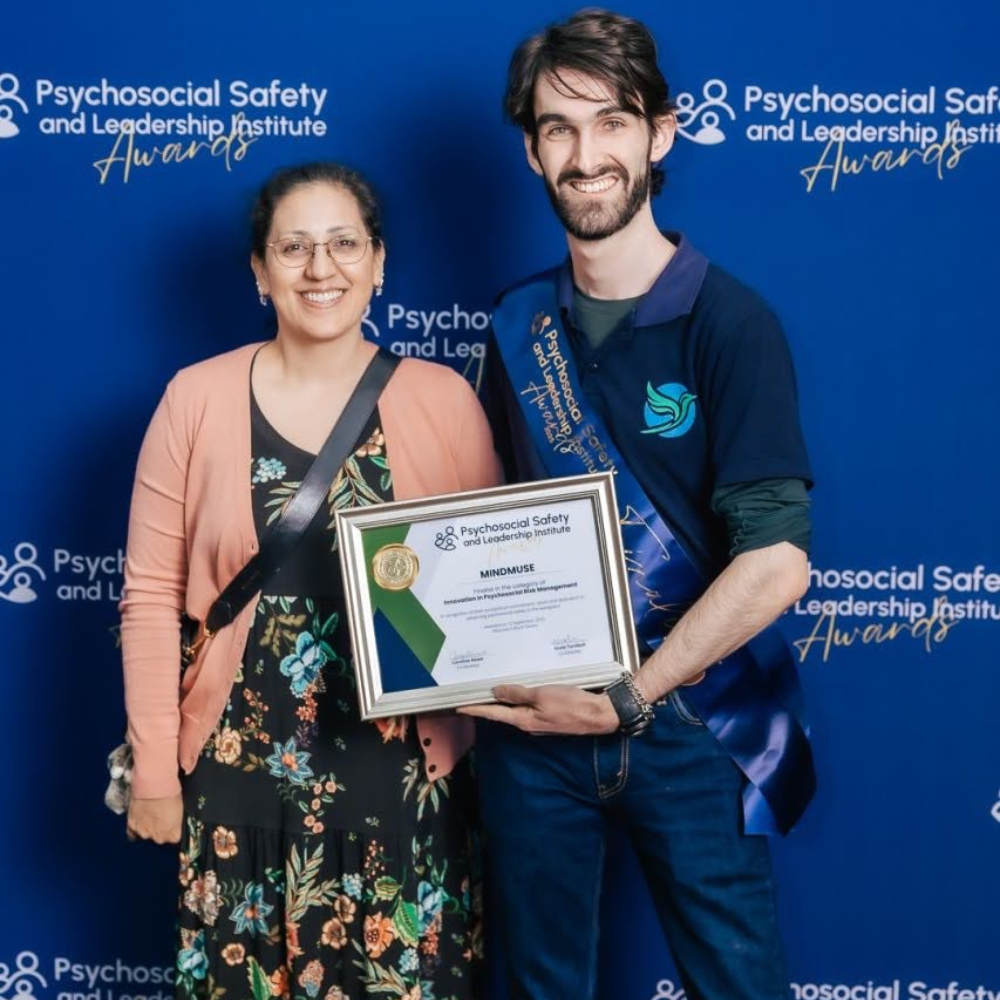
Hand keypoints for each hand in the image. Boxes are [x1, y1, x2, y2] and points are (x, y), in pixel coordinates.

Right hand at [127, 795, 182, 843]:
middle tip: (161, 817)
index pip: (174, 839)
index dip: (173, 830)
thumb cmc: (170, 794)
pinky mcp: (132, 826)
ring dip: (148, 828)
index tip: (172, 824)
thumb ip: (177, 823)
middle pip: (160, 838)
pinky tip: (139, 822)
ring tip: (150, 815)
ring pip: (147, 836)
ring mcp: (144, 833)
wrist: (154, 786)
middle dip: (161, 830)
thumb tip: (175, 826)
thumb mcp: (181, 810)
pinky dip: (136, 829)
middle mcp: (158, 838)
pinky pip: (132, 834)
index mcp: (173, 835)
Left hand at [458, 684, 618, 735]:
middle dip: (486, 703)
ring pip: (515, 709)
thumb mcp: (542, 695)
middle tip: (470, 693)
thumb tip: (496, 691)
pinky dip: (519, 698)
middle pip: (502, 712)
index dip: (475, 708)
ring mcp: (539, 721)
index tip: (458, 705)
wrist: (599, 715)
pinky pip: (528, 706)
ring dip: (502, 700)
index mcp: (523, 719)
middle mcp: (528, 723)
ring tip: (488, 688)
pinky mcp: (549, 716)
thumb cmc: (571, 704)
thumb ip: (518, 694)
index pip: (493, 712)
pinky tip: (518, 690)